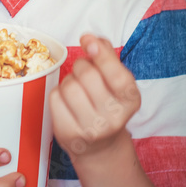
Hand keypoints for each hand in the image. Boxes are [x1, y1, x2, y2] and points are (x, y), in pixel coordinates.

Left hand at [50, 34, 140, 159]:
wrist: (100, 147)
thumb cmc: (107, 104)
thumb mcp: (117, 82)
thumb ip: (108, 56)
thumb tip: (92, 39)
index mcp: (130, 100)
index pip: (115, 73)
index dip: (100, 52)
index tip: (88, 39)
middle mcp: (114, 117)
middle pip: (87, 74)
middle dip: (81, 65)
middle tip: (84, 72)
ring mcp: (91, 129)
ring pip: (69, 85)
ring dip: (69, 80)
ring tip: (77, 90)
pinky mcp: (69, 134)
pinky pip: (55, 98)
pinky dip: (58, 94)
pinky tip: (68, 103)